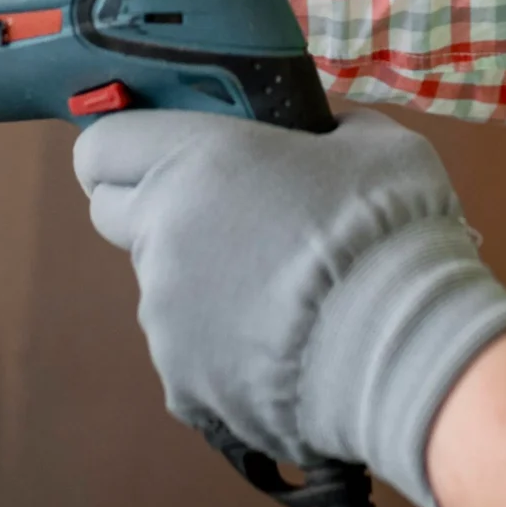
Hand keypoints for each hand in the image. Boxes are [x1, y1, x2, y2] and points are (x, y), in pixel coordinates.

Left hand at [74, 108, 505, 506]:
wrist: (405, 345)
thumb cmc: (389, 228)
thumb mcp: (372, 142)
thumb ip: (325, 126)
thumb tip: (317, 130)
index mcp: (195, 161)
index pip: (100, 146)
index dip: (118, 148)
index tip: (147, 154)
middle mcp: (162, 235)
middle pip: (111, 215)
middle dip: (148, 210)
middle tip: (217, 216)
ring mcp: (165, 314)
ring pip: (157, 287)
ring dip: (196, 282)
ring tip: (274, 295)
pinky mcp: (181, 380)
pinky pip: (184, 351)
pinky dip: (219, 346)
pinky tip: (278, 344)